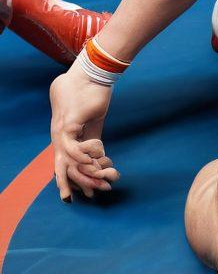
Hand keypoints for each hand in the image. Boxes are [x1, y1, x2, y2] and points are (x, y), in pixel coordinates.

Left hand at [49, 66, 119, 200]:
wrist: (91, 76)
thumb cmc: (91, 96)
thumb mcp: (93, 123)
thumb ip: (93, 139)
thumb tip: (100, 156)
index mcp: (64, 136)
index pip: (64, 162)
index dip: (73, 178)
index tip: (86, 193)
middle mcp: (59, 136)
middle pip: (60, 166)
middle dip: (71, 184)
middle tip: (86, 197)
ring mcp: (61, 131)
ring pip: (67, 161)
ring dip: (85, 174)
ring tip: (102, 181)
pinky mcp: (67, 125)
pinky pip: (72, 148)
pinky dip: (83, 158)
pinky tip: (98, 159)